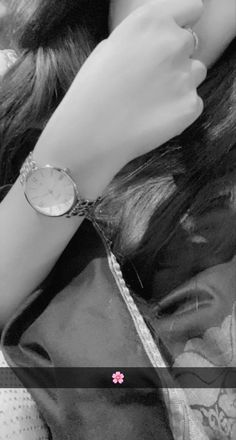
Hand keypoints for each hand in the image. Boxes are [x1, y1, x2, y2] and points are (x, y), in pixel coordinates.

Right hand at [35, 0, 205, 198]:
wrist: (89, 133)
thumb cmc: (92, 91)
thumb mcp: (111, 47)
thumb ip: (143, 39)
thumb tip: (159, 43)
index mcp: (151, 21)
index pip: (192, 8)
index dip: (182, 23)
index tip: (173, 36)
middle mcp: (174, 42)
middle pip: (191, 42)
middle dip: (176, 56)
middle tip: (152, 78)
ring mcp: (185, 76)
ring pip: (196, 72)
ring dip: (181, 82)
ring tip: (152, 99)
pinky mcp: (190, 106)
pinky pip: (193, 102)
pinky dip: (179, 109)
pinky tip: (154, 117)